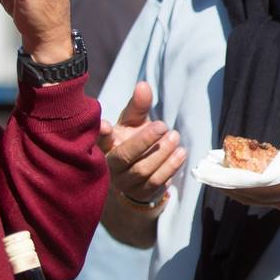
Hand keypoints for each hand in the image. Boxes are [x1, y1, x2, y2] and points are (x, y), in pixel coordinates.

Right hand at [99, 82, 185, 205]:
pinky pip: (156, 183)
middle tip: (163, 126)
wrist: (137, 175)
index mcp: (105, 146)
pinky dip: (170, 168)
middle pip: (125, 156)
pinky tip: (180, 154)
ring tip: (176, 138)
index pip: (99, 140)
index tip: (107, 126)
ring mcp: (125, 183)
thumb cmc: (132, 141)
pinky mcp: (140, 194)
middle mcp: (111, 166)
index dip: (101, 134)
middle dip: (144, 141)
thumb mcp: (133, 122)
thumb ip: (138, 105)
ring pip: (142, 171)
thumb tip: (143, 85)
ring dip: (162, 154)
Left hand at [218, 141, 279, 211]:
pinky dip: (245, 189)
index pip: (261, 186)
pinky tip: (233, 180)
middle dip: (228, 184)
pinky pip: (261, 197)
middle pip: (252, 195)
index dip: (239, 180)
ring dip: (233, 188)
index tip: (219, 171)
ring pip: (254, 199)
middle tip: (206, 173)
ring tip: (213, 176)